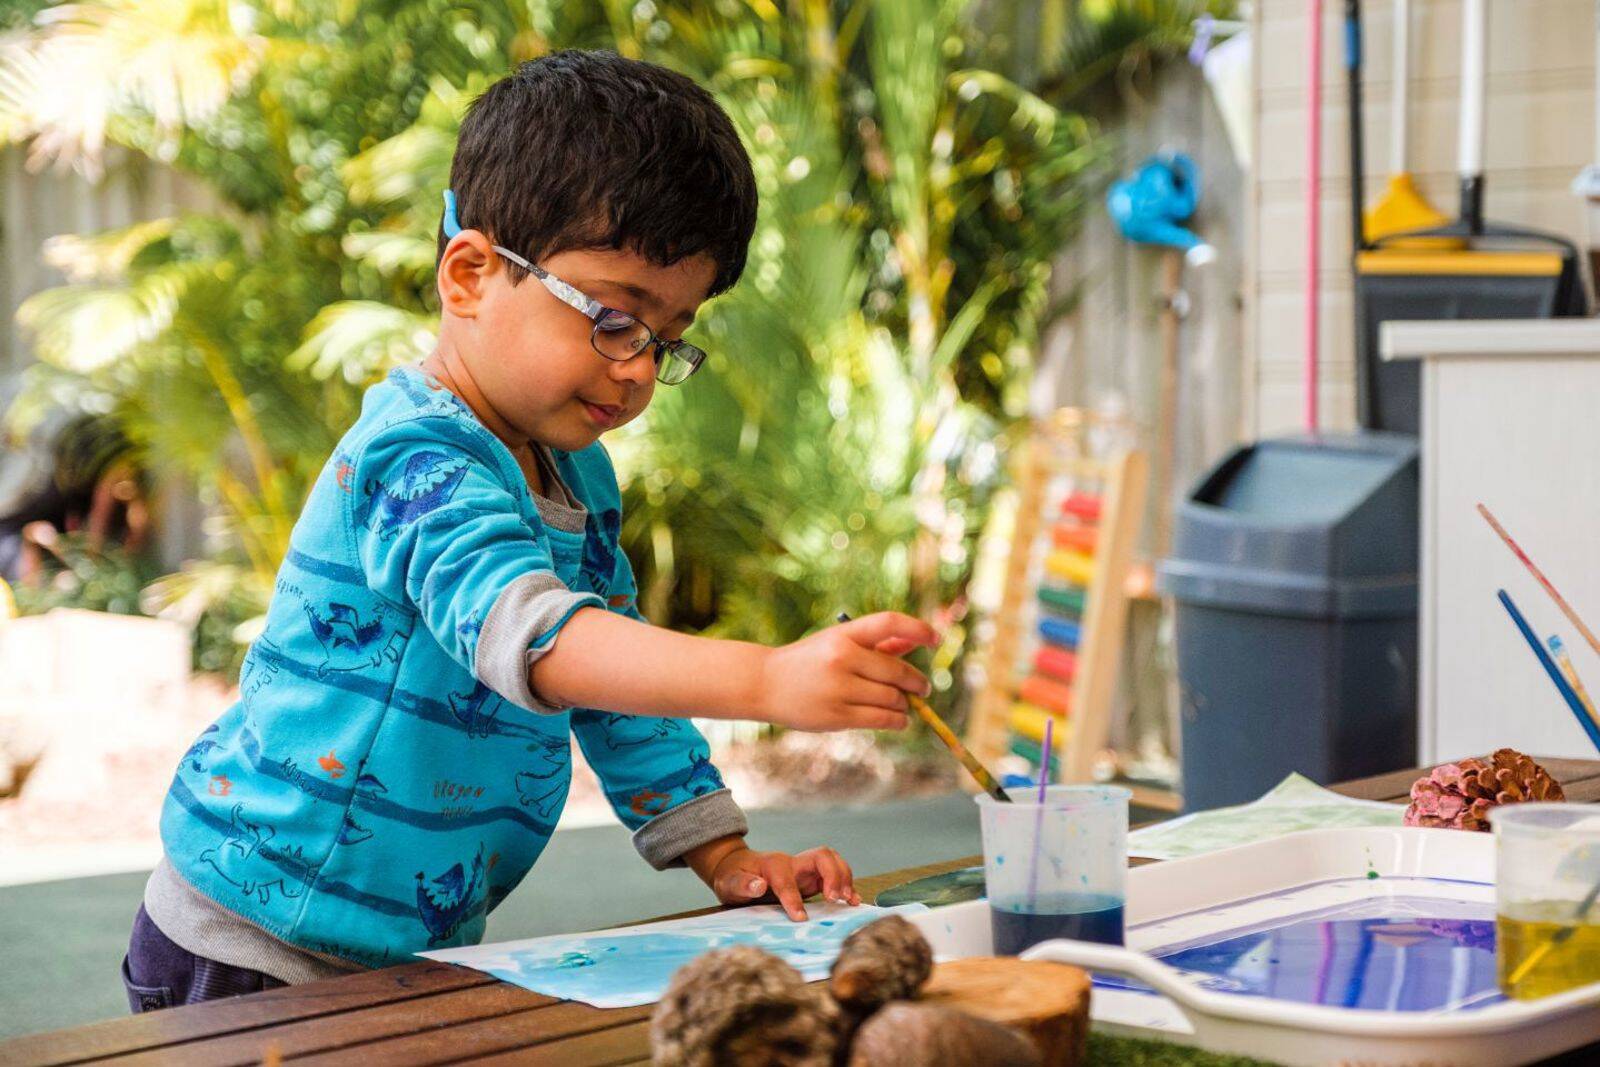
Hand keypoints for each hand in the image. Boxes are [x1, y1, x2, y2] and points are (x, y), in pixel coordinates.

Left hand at [708, 846, 860, 920]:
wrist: (737, 868)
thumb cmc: (732, 877)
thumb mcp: (729, 883)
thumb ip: (742, 884)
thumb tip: (759, 885)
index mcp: (772, 865)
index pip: (787, 879)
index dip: (794, 899)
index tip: (800, 919)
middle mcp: (793, 863)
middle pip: (821, 856)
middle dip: (833, 875)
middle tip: (836, 899)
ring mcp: (804, 869)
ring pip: (832, 862)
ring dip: (844, 878)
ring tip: (849, 900)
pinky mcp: (812, 878)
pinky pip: (834, 875)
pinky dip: (846, 885)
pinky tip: (852, 901)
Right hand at [755, 612, 937, 731]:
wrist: (764, 683)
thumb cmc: (808, 661)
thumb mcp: (837, 643)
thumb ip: (876, 644)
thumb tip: (915, 643)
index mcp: (843, 634)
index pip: (889, 623)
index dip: (918, 629)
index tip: (936, 639)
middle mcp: (842, 657)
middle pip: (897, 670)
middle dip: (916, 682)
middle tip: (922, 689)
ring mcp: (839, 688)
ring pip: (892, 698)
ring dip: (905, 704)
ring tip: (904, 705)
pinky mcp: (836, 715)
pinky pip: (881, 719)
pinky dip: (897, 720)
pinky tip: (898, 719)